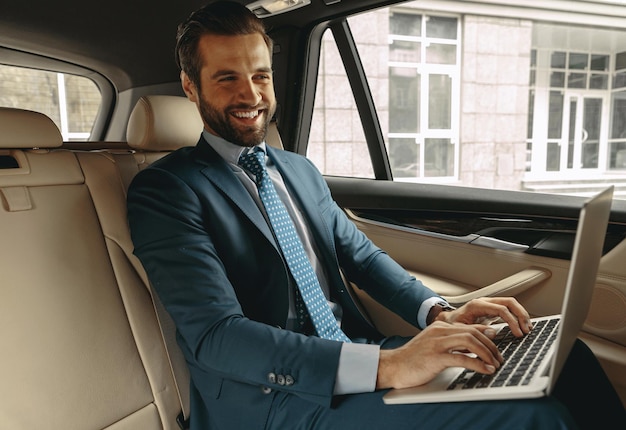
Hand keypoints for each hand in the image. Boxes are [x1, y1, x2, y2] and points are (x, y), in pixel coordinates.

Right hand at [376, 321, 502, 389]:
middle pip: (474, 333)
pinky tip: (486, 370)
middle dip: (491, 346)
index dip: (487, 336)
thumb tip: (472, 347)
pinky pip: (462, 359)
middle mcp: (440, 331)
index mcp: (440, 326)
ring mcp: (437, 343)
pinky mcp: (436, 357)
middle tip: (499, 359)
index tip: (497, 346)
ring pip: (471, 342)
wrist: (393, 366)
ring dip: (488, 354)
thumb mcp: (434, 346)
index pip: (470, 327)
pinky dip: (478, 364)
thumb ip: (452, 343)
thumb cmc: (413, 359)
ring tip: (495, 365)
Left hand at [435, 297, 532, 336]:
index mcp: (477, 305)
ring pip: (511, 304)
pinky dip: (517, 317)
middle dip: (521, 315)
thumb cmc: (452, 326)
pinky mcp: (491, 310)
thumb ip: (476, 330)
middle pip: (509, 302)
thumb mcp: (461, 330)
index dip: (512, 321)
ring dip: (521, 315)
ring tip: (528, 328)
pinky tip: (521, 326)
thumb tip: (492, 332)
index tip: (518, 333)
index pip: (501, 309)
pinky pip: (508, 310)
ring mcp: (488, 305)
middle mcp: (484, 302)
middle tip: (527, 330)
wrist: (446, 323)